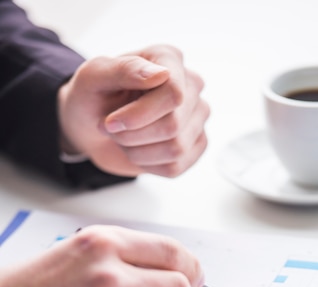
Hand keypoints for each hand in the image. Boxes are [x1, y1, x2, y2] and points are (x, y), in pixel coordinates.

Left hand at [58, 44, 209, 177]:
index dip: (140, 115)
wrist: (91, 126)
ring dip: (138, 151)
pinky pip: (175, 167)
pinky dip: (147, 164)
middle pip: (173, 125)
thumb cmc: (93, 96)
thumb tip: (161, 74)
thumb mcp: (94, 77)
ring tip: (123, 139)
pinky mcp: (195, 145)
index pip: (173, 93)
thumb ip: (124, 69)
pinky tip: (137, 150)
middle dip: (133, 135)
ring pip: (176, 149)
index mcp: (169, 59)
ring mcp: (197, 118)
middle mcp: (191, 86)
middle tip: (110, 128)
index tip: (110, 122)